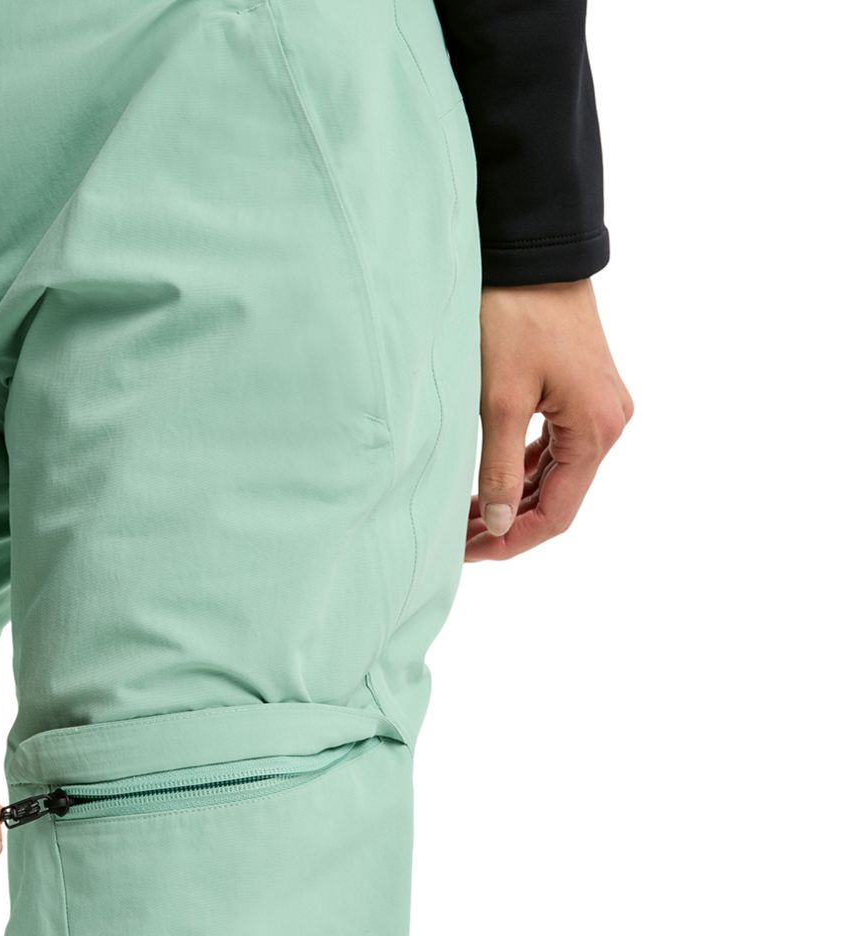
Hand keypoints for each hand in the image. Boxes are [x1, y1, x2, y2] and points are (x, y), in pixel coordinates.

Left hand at [467, 280, 632, 560]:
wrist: (533, 252)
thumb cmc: (515, 317)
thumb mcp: (499, 400)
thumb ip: (499, 468)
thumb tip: (500, 526)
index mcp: (596, 430)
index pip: (557, 514)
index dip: (512, 541)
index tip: (468, 553)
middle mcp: (609, 423)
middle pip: (558, 499)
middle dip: (508, 524)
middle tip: (456, 539)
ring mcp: (598, 407)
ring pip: (554, 476)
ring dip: (512, 499)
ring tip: (465, 517)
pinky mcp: (581, 393)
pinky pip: (553, 449)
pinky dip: (520, 470)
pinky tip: (486, 483)